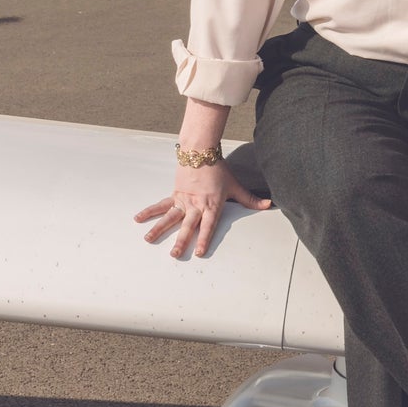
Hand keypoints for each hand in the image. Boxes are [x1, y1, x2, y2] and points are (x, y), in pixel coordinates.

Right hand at [135, 160, 270, 258]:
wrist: (201, 152)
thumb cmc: (219, 170)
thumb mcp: (236, 186)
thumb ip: (250, 199)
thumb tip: (268, 205)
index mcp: (211, 205)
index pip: (208, 226)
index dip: (203, 239)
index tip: (198, 252)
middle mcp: (196, 204)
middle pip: (187, 225)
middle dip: (181, 241)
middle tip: (174, 255)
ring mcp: (183, 200)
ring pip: (170, 217)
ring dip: (159, 229)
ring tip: (148, 240)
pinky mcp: (174, 194)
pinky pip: (161, 205)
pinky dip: (150, 212)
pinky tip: (139, 218)